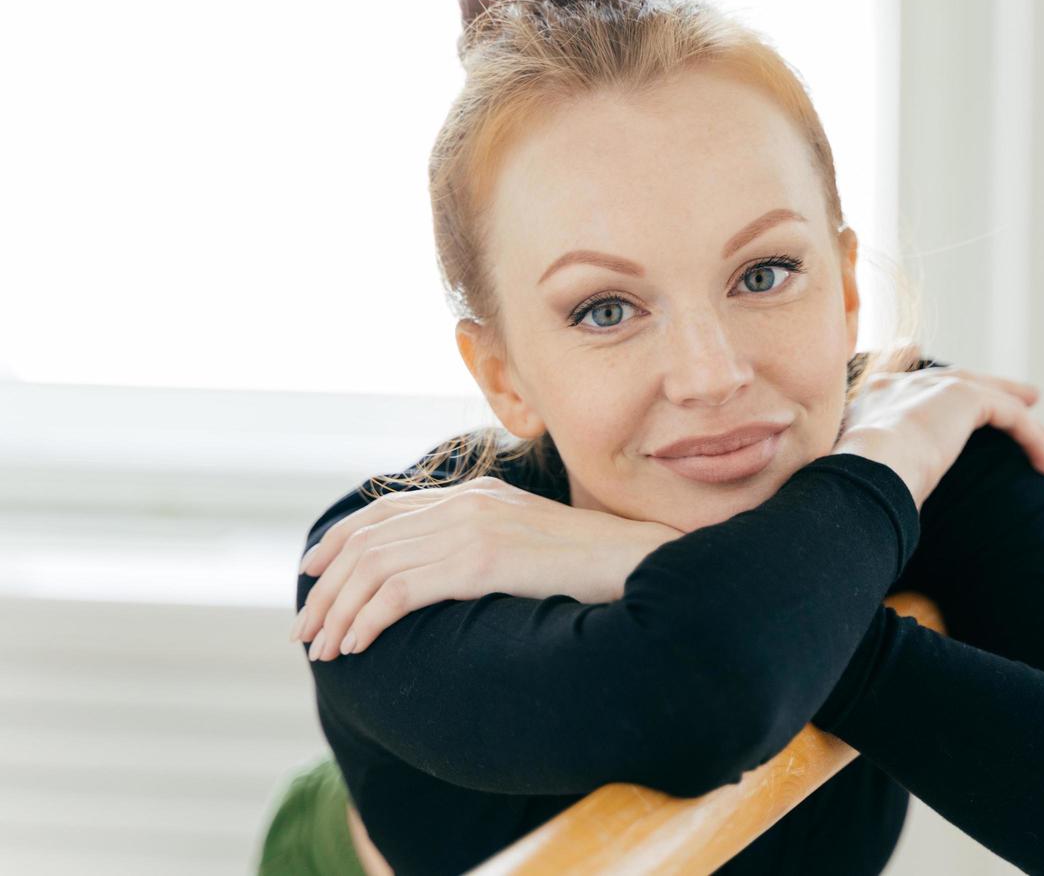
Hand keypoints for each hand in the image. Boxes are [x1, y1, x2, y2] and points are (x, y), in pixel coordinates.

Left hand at [289, 476, 682, 661]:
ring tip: (323, 650)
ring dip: (338, 613)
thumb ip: (484, 545)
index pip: (385, 510)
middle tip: (305, 631)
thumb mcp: (529, 544)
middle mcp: (468, 502)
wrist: (639, 563)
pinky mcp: (483, 560)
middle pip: (369, 541)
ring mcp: (475, 528)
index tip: (311, 573)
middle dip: (326, 589)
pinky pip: (401, 590)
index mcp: (476, 494)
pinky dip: (368, 621)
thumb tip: (446, 575)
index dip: (339, 541)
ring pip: (376, 568)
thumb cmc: (592, 567)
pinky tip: (357, 647)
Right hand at [835, 362, 1043, 509]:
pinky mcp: (962, 396)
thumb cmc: (858, 489)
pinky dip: (1033, 439)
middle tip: (1028, 398)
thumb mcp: (868, 476)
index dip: (937, 382)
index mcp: (876, 398)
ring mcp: (933, 385)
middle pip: (963, 382)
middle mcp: (904, 383)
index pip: (911, 381)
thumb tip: (892, 501)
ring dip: (1027, 427)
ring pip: (992, 399)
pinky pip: (1010, 416)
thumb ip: (885, 472)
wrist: (863, 473)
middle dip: (997, 392)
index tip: (953, 372)